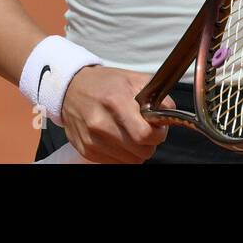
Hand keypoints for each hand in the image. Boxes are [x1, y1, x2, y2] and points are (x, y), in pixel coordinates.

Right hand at [59, 66, 175, 163]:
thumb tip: (171, 114)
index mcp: (115, 102)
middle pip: (141, 152)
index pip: (145, 135)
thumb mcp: (134, 79)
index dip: (157, 134)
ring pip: (131, 161)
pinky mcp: (86, 149)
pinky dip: (121, 154)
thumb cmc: (105, 83)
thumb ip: (157, 96)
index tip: (157, 128)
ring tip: (129, 132)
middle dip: (148, 143)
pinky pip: (116, 163)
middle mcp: (101, 123)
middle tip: (144, 130)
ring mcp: (92, 139)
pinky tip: (117, 137)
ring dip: (135, 150)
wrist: (71, 88)